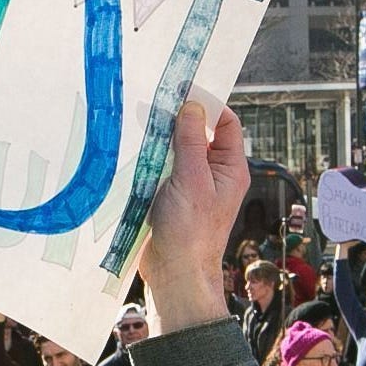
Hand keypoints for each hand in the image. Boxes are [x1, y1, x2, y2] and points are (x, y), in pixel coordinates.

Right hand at [141, 101, 250, 333]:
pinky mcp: (172, 197)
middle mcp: (214, 174)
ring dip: (162, 141)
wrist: (175, 274)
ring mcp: (193, 186)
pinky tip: (135, 154)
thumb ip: (191, 141)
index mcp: (230, 168)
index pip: (226, 123)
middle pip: (200, 134)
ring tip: (142, 128)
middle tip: (154, 106)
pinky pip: (164, 169)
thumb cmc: (191, 232)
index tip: (183, 91)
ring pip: (178, 151)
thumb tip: (192, 106)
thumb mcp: (191, 179)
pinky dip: (151, 160)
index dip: (208, 105)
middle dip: (179, 120)